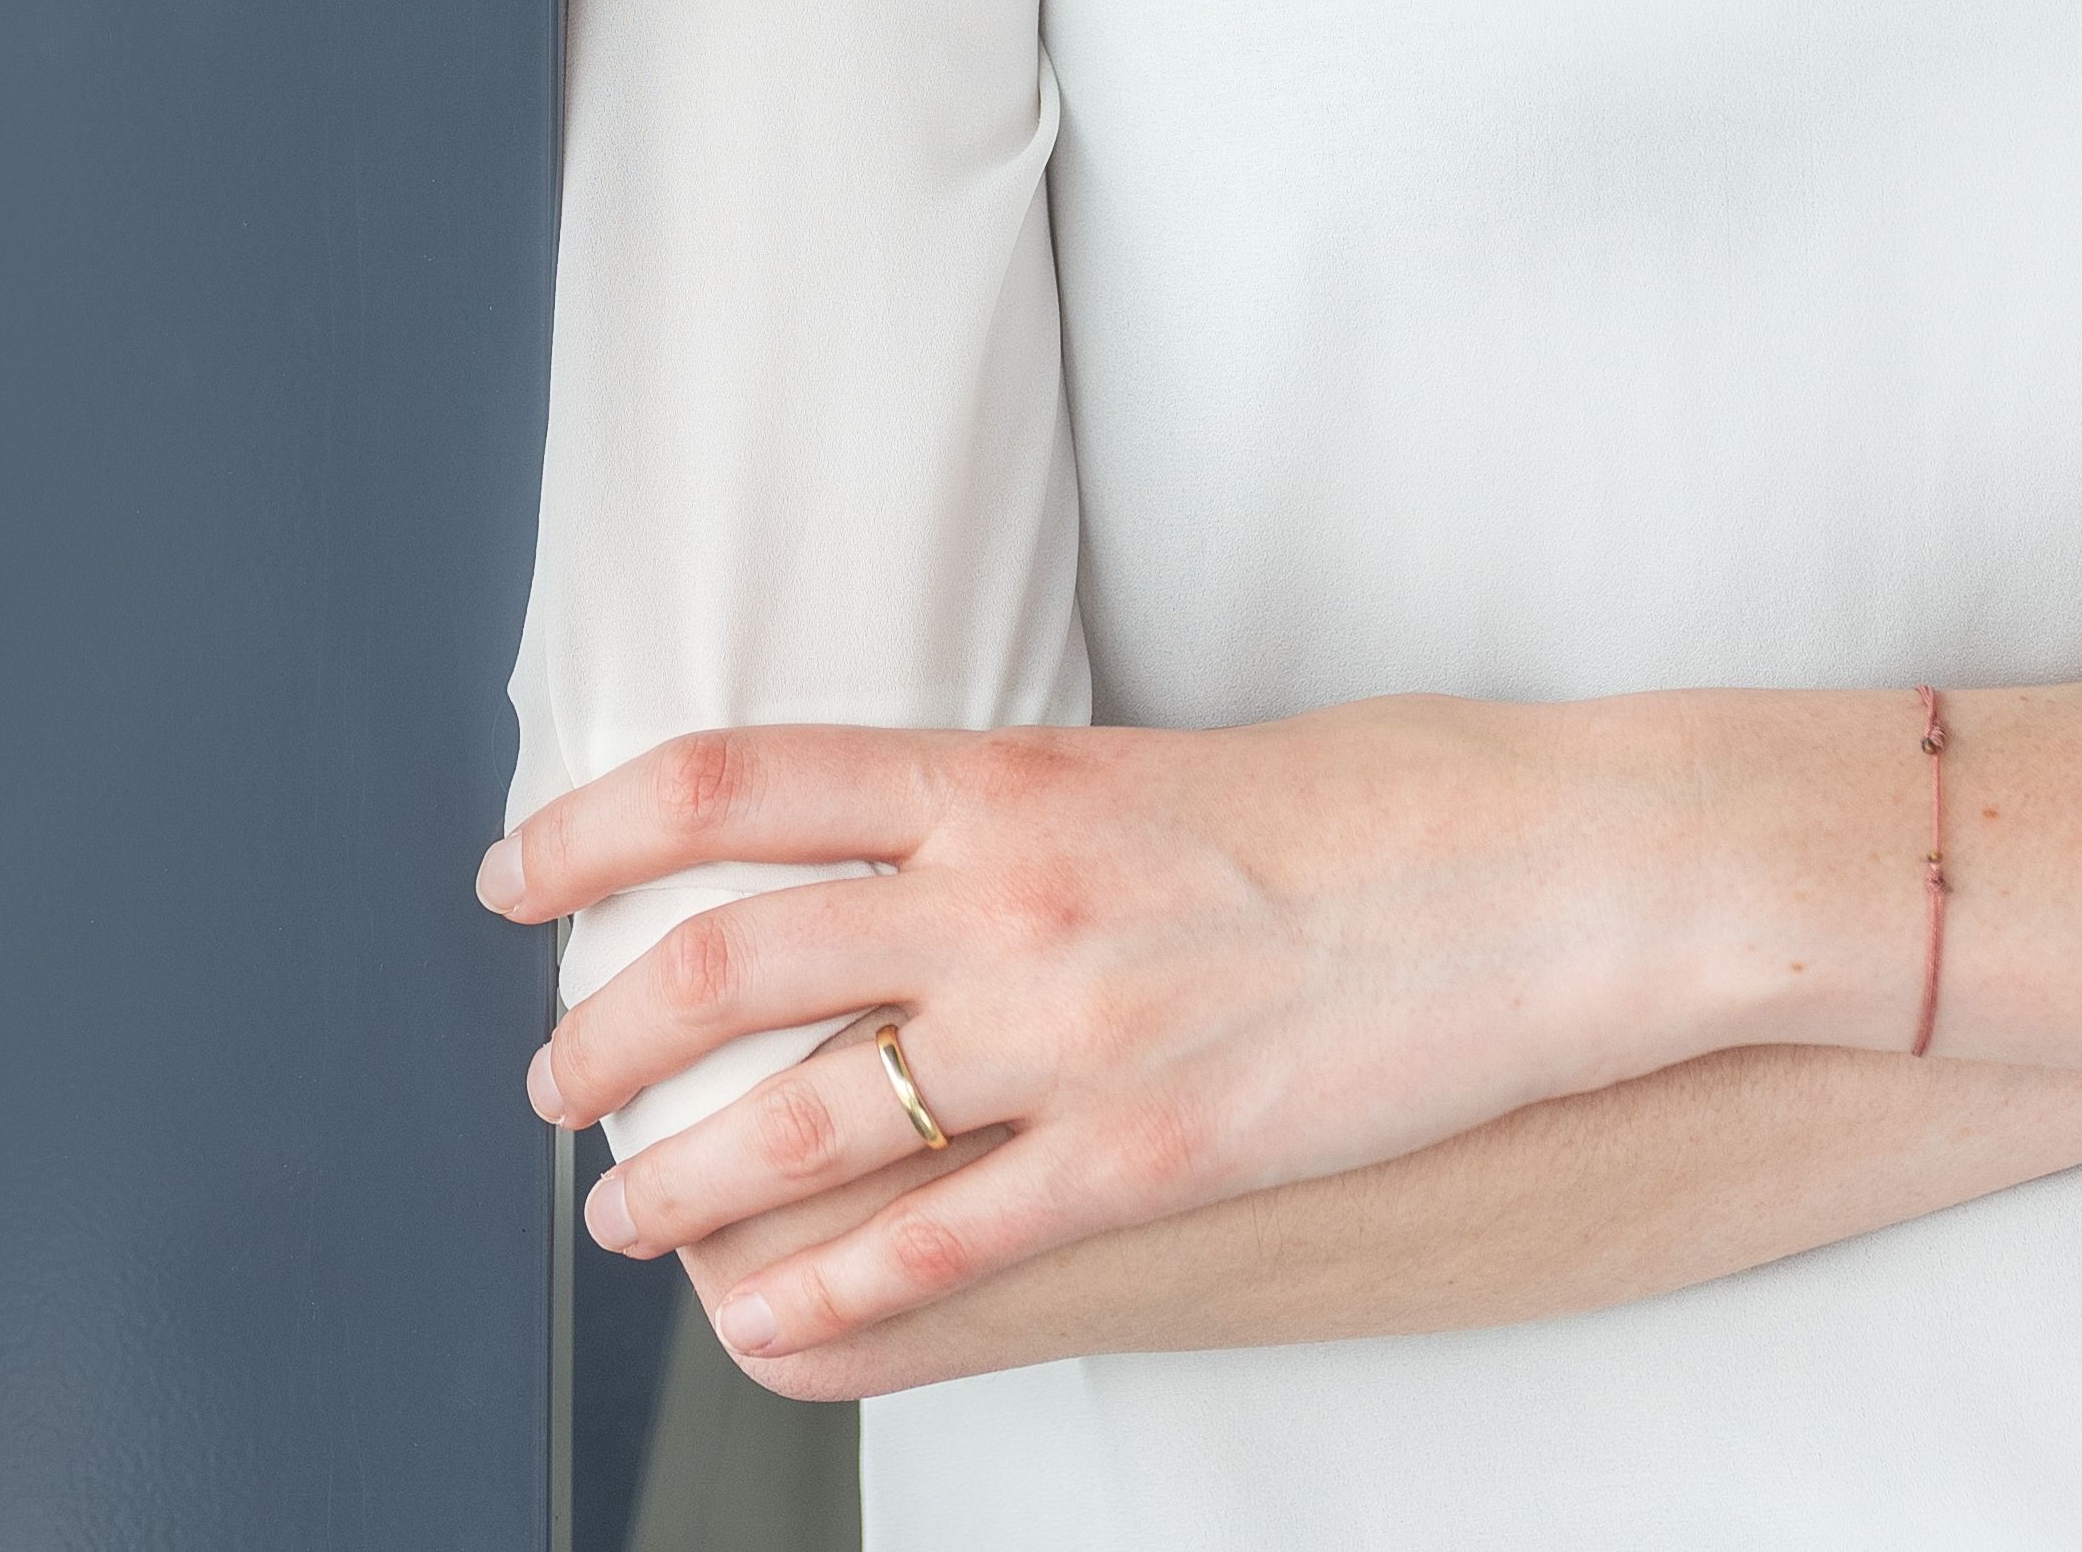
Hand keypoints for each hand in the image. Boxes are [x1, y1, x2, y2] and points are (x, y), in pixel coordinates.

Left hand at [484, 689, 1920, 1371]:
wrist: (1563, 874)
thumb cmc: (1401, 803)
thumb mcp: (1174, 764)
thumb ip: (1038, 813)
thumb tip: (943, 841)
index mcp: (1009, 779)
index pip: (733, 785)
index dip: (593, 830)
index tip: (518, 875)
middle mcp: (1008, 898)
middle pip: (725, 963)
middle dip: (604, 1037)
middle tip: (549, 1082)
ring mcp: (1073, 1036)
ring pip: (801, 1119)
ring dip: (681, 1178)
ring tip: (624, 1213)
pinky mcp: (1154, 1156)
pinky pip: (945, 1241)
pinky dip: (828, 1289)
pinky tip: (766, 1317)